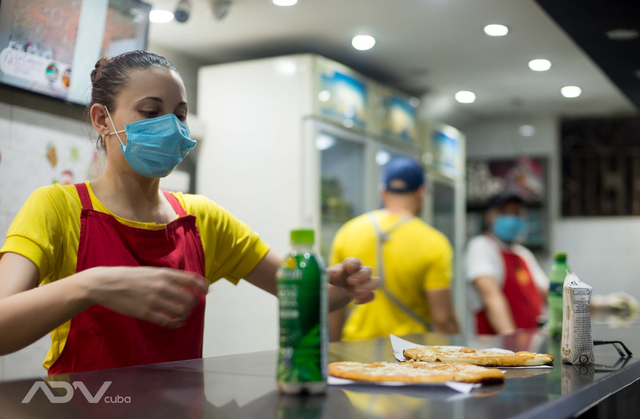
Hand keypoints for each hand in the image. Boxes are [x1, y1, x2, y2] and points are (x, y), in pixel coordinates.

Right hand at [83, 266, 207, 327]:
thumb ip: (167, 277)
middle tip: (191, 306)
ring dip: (185, 314)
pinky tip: (176, 323)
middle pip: (190, 299)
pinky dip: (176, 323)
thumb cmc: (128, 276)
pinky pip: (167, 321)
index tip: (206, 291)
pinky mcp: (146, 313)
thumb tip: (185, 284)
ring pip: (181, 312)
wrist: (105, 284)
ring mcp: (154, 300)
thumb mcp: (151, 270)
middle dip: (193, 304)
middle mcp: (162, 286)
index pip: (192, 280)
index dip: (203, 286)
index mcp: (164, 274)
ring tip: (183, 315)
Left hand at [327, 258, 378, 304]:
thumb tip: (336, 273)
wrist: (336, 289)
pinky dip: (365, 298)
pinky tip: (355, 301)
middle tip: (349, 282)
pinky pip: (372, 295)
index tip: (347, 268)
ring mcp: (366, 282)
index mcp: (350, 264)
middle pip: (368, 270)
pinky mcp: (366, 293)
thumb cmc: (333, 278)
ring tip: (355, 293)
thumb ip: (330, 273)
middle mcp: (360, 271)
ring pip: (376, 282)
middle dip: (360, 277)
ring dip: (367, 287)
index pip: (355, 262)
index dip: (353, 265)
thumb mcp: (328, 276)